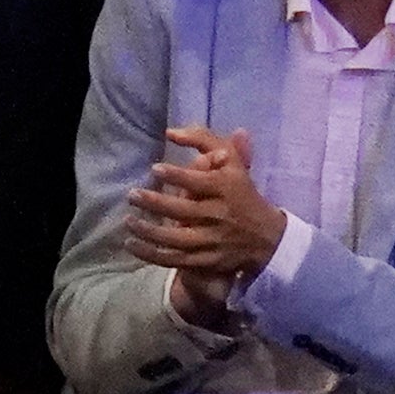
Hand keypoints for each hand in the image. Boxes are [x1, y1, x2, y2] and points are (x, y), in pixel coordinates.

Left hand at [128, 126, 286, 281]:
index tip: (155, 168)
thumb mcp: (231, 160)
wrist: (265, 237)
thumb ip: (203, 139)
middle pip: (183, 211)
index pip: (200, 182)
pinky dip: (151, 253)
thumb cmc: (241, 192)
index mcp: (226, 188)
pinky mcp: (205, 261)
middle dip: (155, 203)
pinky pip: (174, 259)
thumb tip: (170, 132)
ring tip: (129, 221)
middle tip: (132, 194)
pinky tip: (132, 244)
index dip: (177, 176)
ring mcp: (211, 241)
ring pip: (175, 239)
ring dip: (149, 231)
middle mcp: (218, 215)